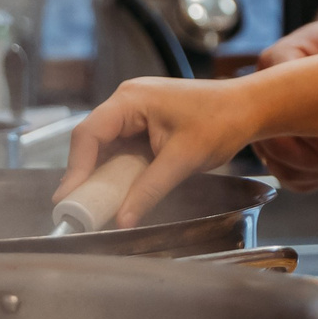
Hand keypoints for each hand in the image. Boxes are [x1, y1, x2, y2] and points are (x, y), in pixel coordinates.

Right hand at [54, 75, 260, 228]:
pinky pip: (123, 148)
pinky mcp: (147, 123)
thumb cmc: (221, 121)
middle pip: (93, 140)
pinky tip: (117, 191)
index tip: (68, 198)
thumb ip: (149, 190)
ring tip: (94, 204)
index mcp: (131, 99)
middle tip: (77, 207)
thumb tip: (122, 220)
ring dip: (102, 173)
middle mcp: (128, 101)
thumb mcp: (183, 160)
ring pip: (107, 146)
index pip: (88, 134)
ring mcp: (137, 111)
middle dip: (85, 174)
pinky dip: (119, 169)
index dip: (75, 168)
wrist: (249, 108)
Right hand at [250, 21, 317, 191]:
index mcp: (277, 61)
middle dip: (316, 160)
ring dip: (317, 173)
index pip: (283, 104)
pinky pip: (284, 174)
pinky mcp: (274, 142)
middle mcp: (262, 94)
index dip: (315, 134)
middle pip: (273, 142)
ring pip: (278, 164)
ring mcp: (265, 121)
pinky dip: (312, 181)